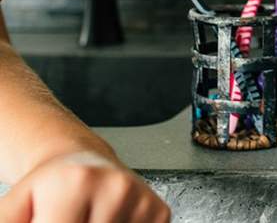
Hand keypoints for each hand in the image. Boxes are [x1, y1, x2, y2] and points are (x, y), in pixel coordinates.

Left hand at [0, 151, 169, 222]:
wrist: (83, 162)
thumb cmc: (50, 187)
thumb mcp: (15, 206)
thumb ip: (6, 221)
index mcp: (76, 182)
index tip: (48, 222)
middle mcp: (115, 187)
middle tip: (70, 218)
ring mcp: (141, 200)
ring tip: (87, 220)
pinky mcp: (159, 212)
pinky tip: (108, 222)